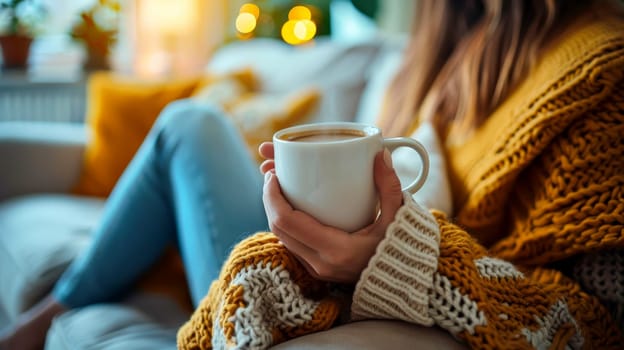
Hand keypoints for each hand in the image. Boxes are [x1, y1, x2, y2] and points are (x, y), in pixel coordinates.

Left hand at [258, 142, 403, 282]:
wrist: (403, 283)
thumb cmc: (402, 249)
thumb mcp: (398, 217)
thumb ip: (390, 186)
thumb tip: (381, 155)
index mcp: (335, 250)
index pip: (287, 222)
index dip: (272, 196)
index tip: (273, 174)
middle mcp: (320, 263)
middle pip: (278, 229)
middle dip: (269, 199)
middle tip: (273, 173)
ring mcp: (317, 269)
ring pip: (282, 237)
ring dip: (274, 211)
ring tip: (279, 185)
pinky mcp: (317, 269)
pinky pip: (292, 244)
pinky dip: (286, 223)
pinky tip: (291, 205)